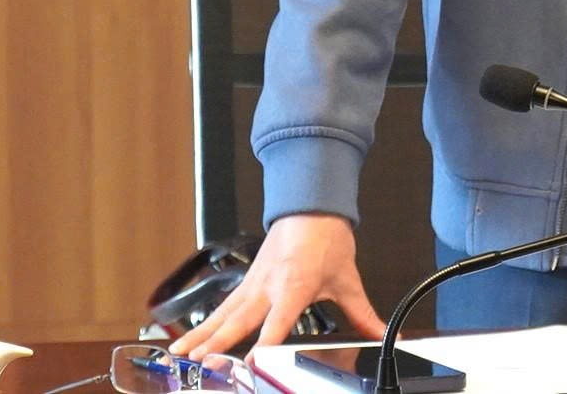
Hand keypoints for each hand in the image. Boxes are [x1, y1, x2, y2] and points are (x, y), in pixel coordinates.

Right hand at [169, 213, 386, 359]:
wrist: (311, 204)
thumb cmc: (326, 238)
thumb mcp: (347, 279)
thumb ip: (362, 313)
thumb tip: (385, 331)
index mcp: (294, 286)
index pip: (278, 321)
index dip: (264, 343)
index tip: (251, 362)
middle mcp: (268, 286)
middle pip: (239, 320)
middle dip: (218, 344)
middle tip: (201, 363)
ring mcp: (253, 283)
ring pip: (222, 314)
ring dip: (201, 335)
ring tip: (181, 355)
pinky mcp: (246, 282)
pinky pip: (222, 306)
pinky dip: (204, 324)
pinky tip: (189, 340)